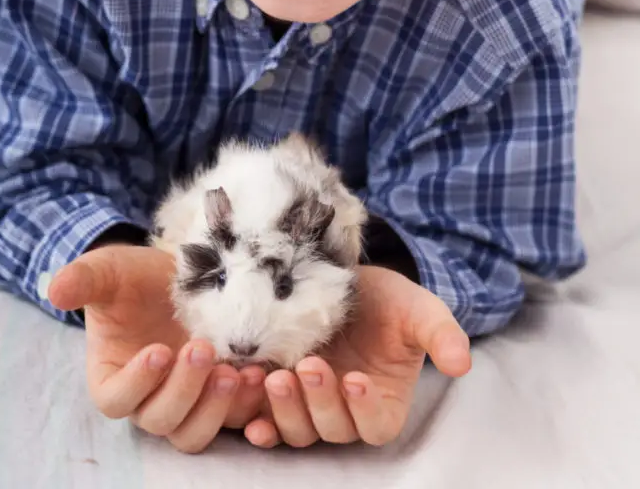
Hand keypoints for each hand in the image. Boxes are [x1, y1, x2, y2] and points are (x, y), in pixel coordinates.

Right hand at [46, 243, 265, 452]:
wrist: (171, 275)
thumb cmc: (132, 278)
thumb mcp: (107, 271)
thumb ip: (83, 279)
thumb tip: (55, 289)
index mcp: (113, 378)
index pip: (117, 400)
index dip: (137, 383)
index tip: (157, 351)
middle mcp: (148, 399)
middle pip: (161, 420)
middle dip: (183, 390)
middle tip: (202, 348)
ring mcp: (187, 402)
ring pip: (195, 432)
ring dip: (216, 409)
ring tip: (235, 371)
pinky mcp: (221, 397)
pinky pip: (235, 419)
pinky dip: (247, 406)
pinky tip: (259, 375)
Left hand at [245, 265, 470, 448]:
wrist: (343, 277)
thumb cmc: (387, 298)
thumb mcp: (417, 307)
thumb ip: (441, 333)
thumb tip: (461, 362)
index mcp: (382, 402)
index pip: (376, 424)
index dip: (366, 409)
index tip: (357, 378)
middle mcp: (344, 411)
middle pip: (332, 429)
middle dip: (319, 402)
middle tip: (307, 367)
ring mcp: (306, 403)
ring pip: (296, 427)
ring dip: (284, 410)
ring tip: (274, 376)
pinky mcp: (274, 388)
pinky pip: (262, 415)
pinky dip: (252, 413)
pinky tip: (244, 393)